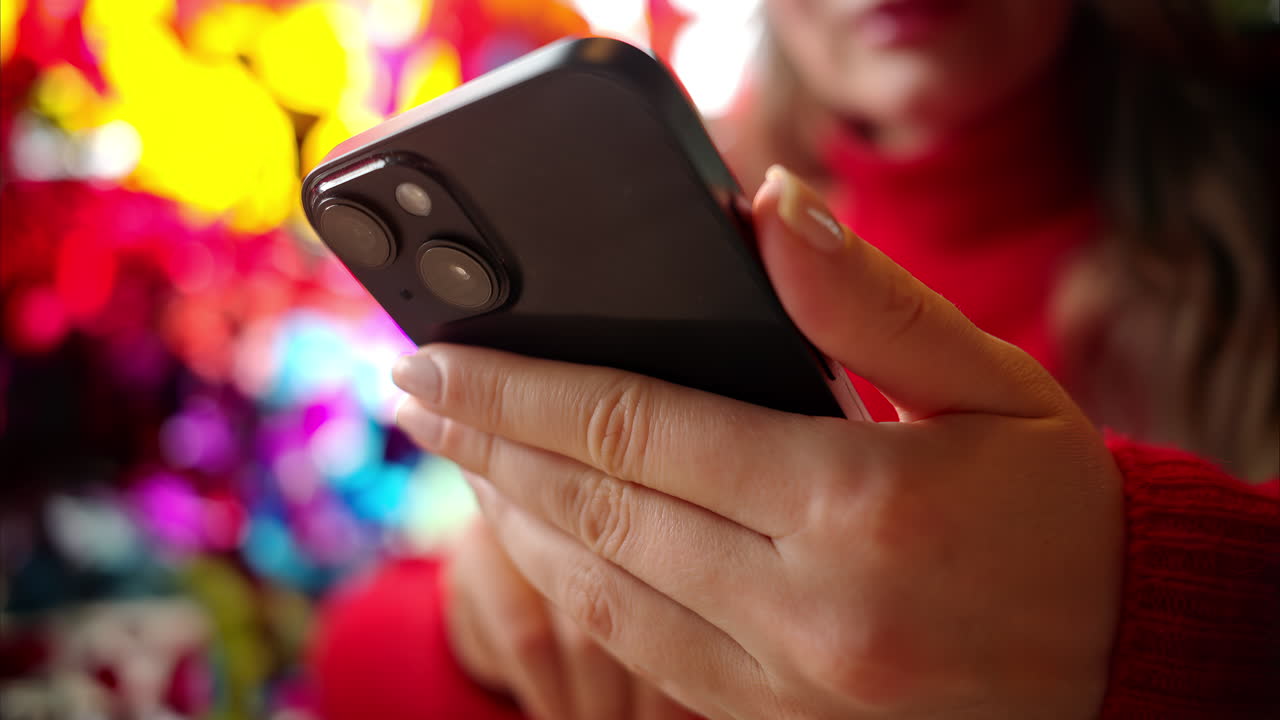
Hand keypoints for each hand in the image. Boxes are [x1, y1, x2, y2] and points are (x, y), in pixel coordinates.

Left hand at [395, 165, 1124, 719]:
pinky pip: (644, 649)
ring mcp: (787, 681)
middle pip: (596, 508)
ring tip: (461, 454)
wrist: (1125, 664)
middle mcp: (807, 606)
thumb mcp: (991, 388)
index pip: (638, 429)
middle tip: (417, 392)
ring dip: (514, 515)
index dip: (522, 388)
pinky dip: (576, 585)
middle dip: (488, 444)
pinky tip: (545, 537)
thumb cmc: (1063, 518)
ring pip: (601, 589)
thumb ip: (868, 304)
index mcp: (856, 506)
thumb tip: (769, 214)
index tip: (440, 357)